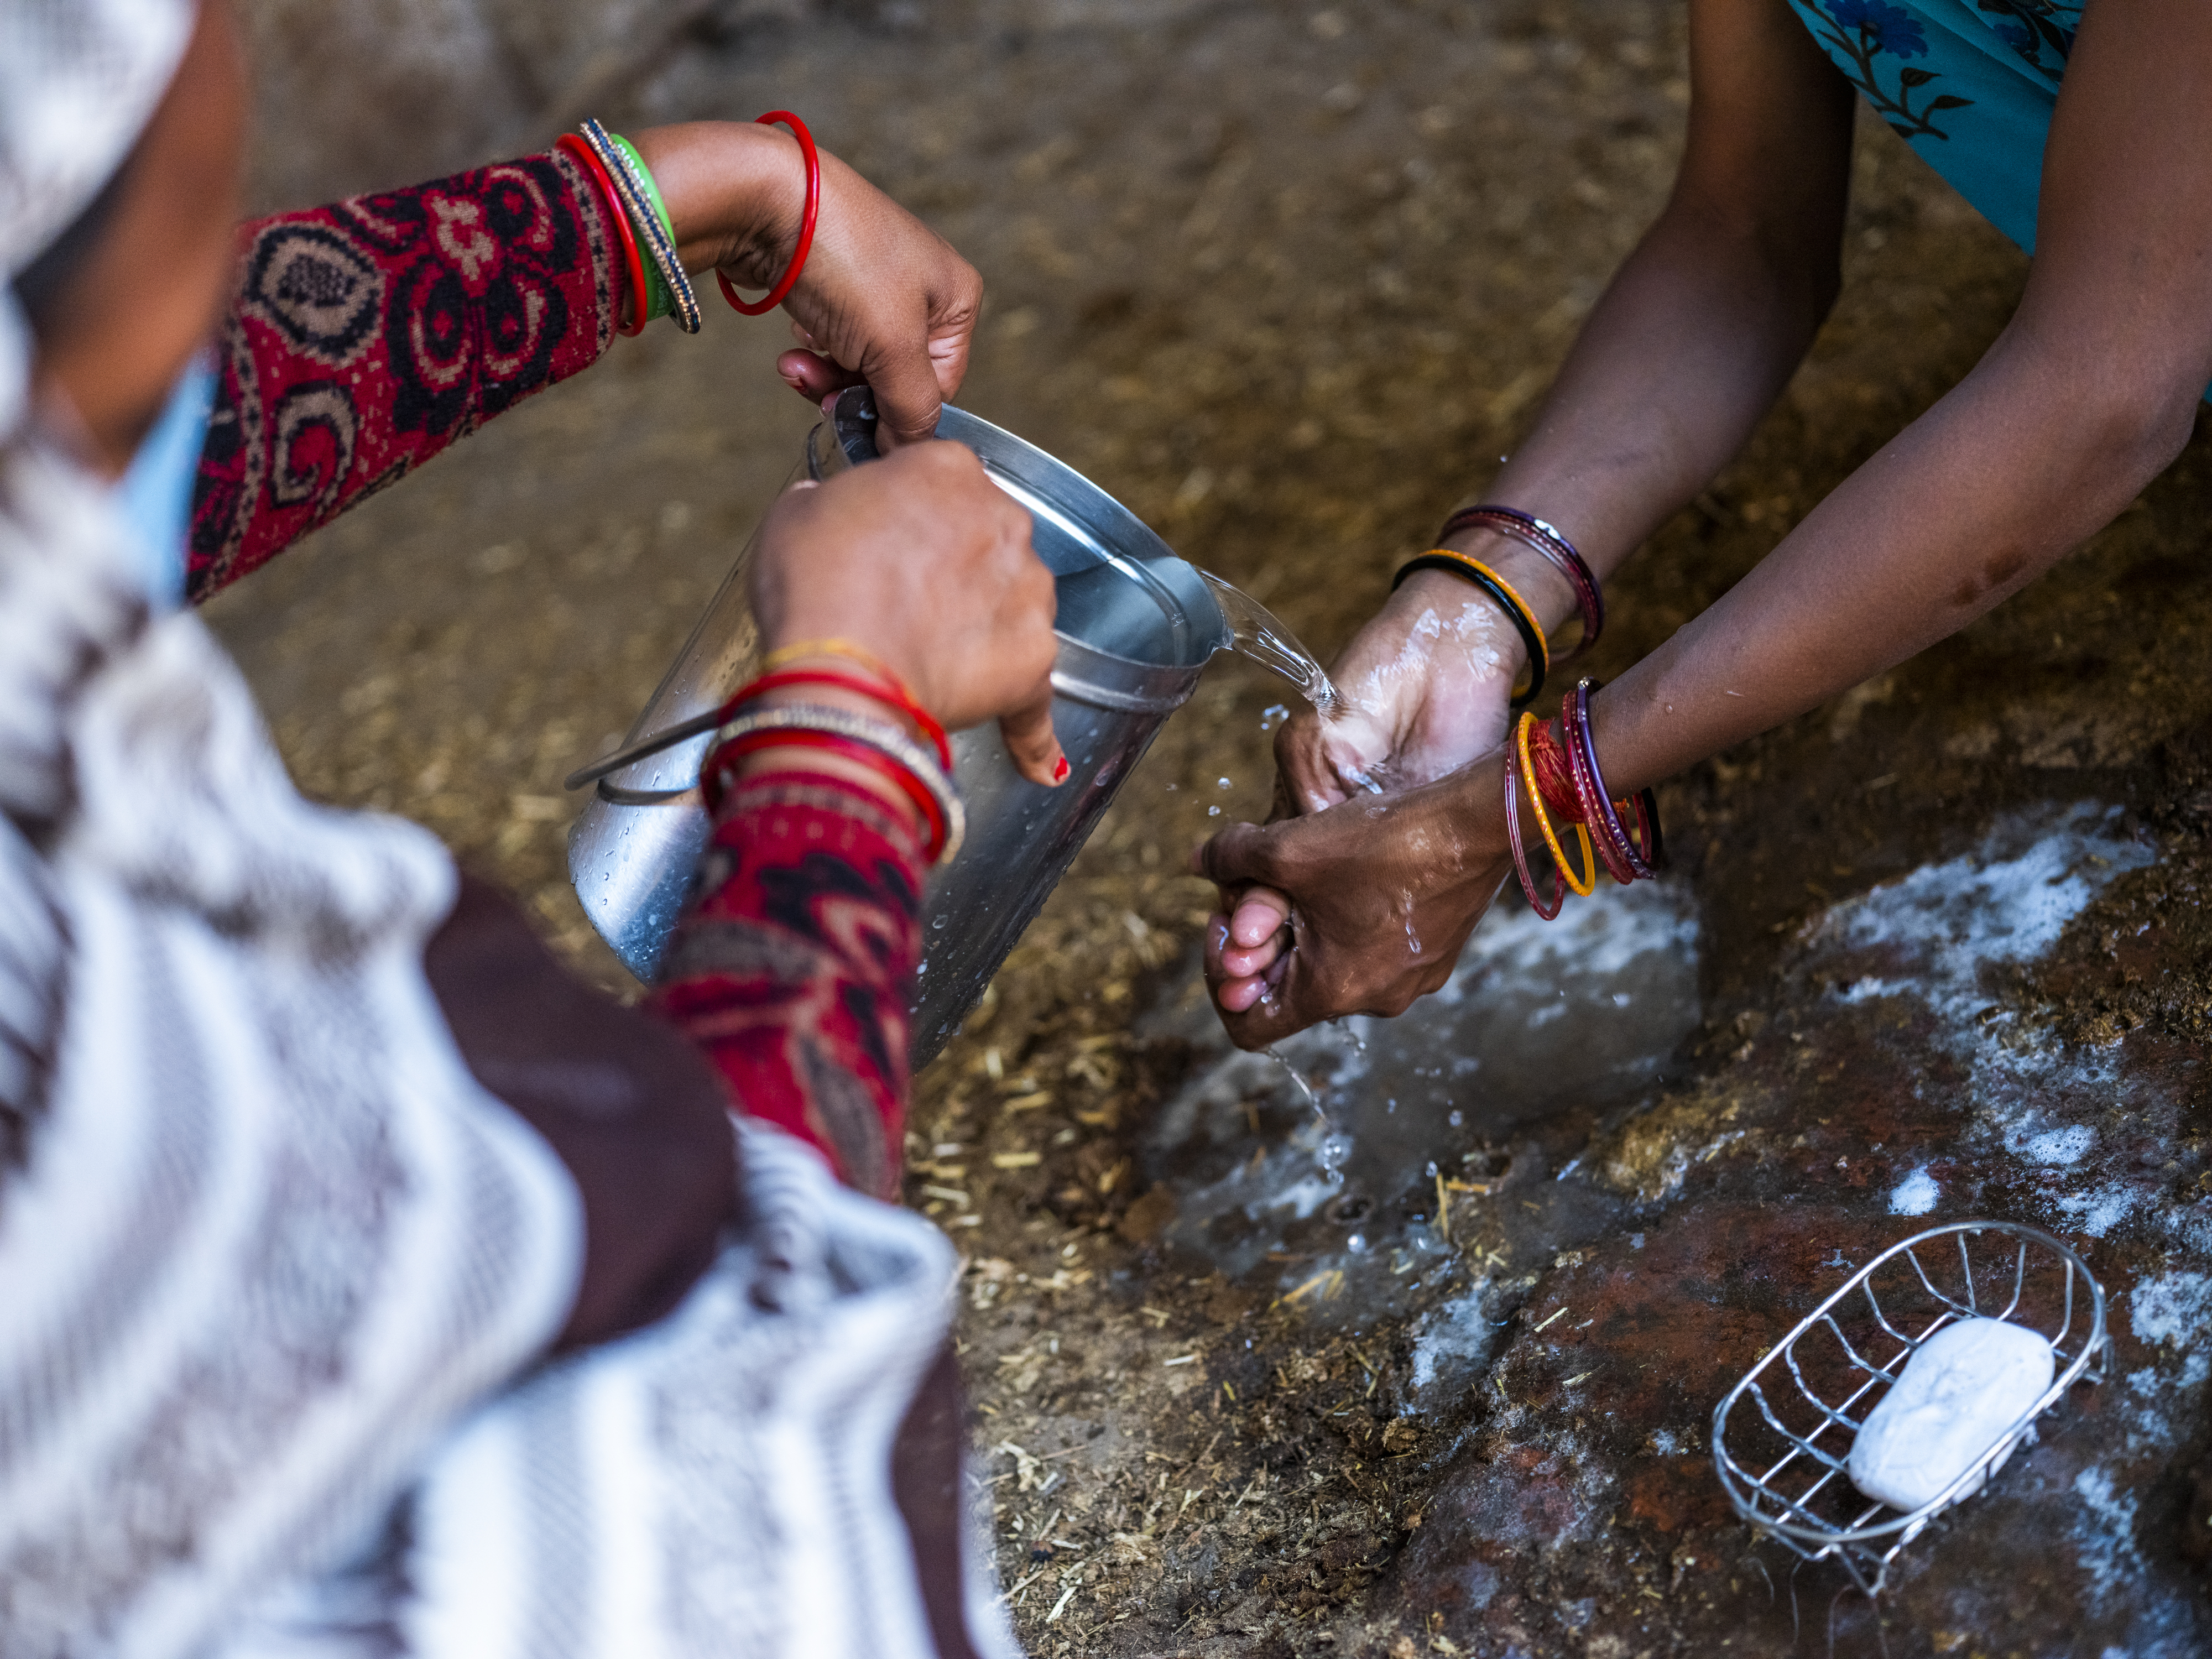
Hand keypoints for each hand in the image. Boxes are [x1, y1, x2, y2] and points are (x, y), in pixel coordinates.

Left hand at [634, 123, 980, 446]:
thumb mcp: (893, 346)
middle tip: (818, 390)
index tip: (858, 419)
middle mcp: (924, 288)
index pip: (940, 387)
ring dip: (824, 372)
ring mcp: (877, 282)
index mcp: (957, 298)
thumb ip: (911, 406)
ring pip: (858, 361)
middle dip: (852, 388)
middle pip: (896, 376)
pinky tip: (794, 331)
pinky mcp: (834, 280)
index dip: (897, 409)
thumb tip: (908, 447)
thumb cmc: (844, 261)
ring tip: (795, 360)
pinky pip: (831, 336)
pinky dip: (811, 344)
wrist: (766, 199)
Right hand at [748, 441, 1063, 783]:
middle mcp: (1003, 520)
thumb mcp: (795, 515)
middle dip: (953, 569)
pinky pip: (1035, 703)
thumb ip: (830, 503)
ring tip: (930, 666)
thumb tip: (829, 510)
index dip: (911, 519)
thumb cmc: (813, 589)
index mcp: (946, 470)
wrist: (838, 672)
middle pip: (985, 541)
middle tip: (902, 605)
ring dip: (982, 631)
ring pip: (1012, 608)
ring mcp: (1028, 591)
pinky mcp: (1034, 661)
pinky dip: (1033, 736)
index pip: (941, 483)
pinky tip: (1040, 768)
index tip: (887, 546)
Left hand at [1211, 567, 1525, 1011]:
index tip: (1229, 930)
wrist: (1482, 821)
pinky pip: (1372, 950)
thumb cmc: (1386, 841)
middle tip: (1257, 892)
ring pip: (1332, 967)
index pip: (1250, 1027)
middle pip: (1290, 992)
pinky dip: (1345, 922)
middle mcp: (1374, 1001)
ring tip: (1303, 877)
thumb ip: (1231, 858)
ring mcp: (1410, 980)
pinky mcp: (1435, 953)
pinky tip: (1349, 873)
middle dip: (1263, 945)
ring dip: (1305, 930)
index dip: (1221, 983)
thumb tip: (1196, 861)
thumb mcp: (1288, 846)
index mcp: (1331, 993)